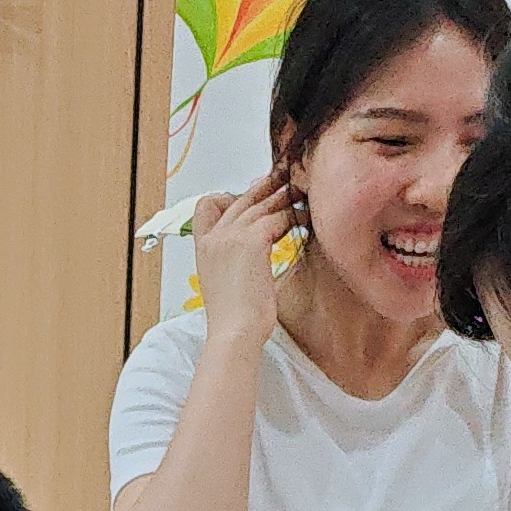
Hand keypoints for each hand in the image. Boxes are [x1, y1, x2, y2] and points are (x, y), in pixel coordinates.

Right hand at [193, 171, 300, 337]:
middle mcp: (214, 237)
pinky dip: (293, 216)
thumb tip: (260, 243)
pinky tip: (307, 219)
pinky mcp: (251, 241)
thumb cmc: (237, 319)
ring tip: (302, 192)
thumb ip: (237, 260)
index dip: (230, 195)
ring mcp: (230, 237)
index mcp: (203, 248)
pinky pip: (277, 217)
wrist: (234, 333)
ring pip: (261, 204)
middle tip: (285, 177)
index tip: (251, 194)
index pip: (207, 205)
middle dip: (264, 186)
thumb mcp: (228, 283)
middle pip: (240, 198)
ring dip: (283, 196)